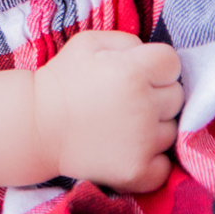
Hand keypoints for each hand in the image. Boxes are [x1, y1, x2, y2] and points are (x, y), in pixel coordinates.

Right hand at [32, 30, 182, 193]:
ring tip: (124, 124)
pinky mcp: (139, 172)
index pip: (172, 63)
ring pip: (172, 130)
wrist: (37, 126)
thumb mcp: (89, 43)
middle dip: (158, 94)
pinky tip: (131, 150)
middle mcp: (144, 107)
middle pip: (177, 96)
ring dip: (155, 127)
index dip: (157, 66)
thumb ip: (128, 41)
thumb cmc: (63, 79)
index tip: (138, 73)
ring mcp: (144, 143)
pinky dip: (153, 161)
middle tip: (128, 99)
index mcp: (134, 72)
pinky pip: (166, 167)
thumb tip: (151, 55)